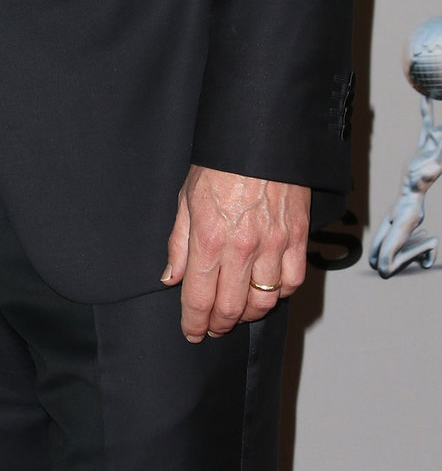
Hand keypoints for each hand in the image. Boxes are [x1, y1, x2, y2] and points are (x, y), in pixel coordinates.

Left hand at [162, 166, 309, 342]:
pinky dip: (279, 294)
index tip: (192, 332)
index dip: (194, 323)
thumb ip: (179, 243)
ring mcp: (274, 246)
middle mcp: (242, 247)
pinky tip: (266, 290)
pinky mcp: (298, 239)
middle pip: (231, 308)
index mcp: (209, 238)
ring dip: (248, 314)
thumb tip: (171, 277)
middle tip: (213, 327)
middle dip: (219, 324)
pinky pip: (292, 283)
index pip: (199, 298)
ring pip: (263, 302)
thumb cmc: (220, 165)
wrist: (259, 138)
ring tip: (237, 312)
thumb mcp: (186, 199)